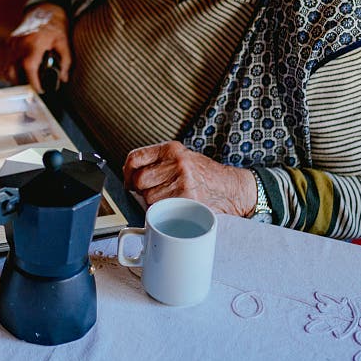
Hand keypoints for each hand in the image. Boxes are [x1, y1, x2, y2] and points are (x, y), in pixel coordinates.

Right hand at [4, 3, 70, 92]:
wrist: (45, 9)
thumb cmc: (56, 26)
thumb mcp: (64, 42)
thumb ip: (66, 62)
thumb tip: (64, 79)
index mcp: (34, 43)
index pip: (28, 67)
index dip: (32, 82)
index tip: (39, 90)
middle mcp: (20, 43)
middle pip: (12, 71)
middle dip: (20, 83)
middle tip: (32, 89)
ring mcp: (13, 42)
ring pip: (8, 66)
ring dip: (15, 76)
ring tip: (27, 81)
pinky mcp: (11, 41)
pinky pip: (9, 59)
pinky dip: (15, 67)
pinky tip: (24, 70)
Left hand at [123, 141, 256, 216]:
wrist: (232, 188)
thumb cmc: (205, 175)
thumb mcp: (183, 158)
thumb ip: (159, 162)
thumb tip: (129, 175)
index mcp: (172, 149)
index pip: (135, 157)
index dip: (127, 172)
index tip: (128, 180)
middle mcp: (177, 162)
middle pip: (139, 179)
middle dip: (140, 190)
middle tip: (152, 193)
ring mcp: (183, 181)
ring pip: (148, 197)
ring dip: (153, 203)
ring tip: (168, 200)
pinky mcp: (188, 199)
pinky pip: (161, 209)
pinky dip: (163, 212)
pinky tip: (173, 208)